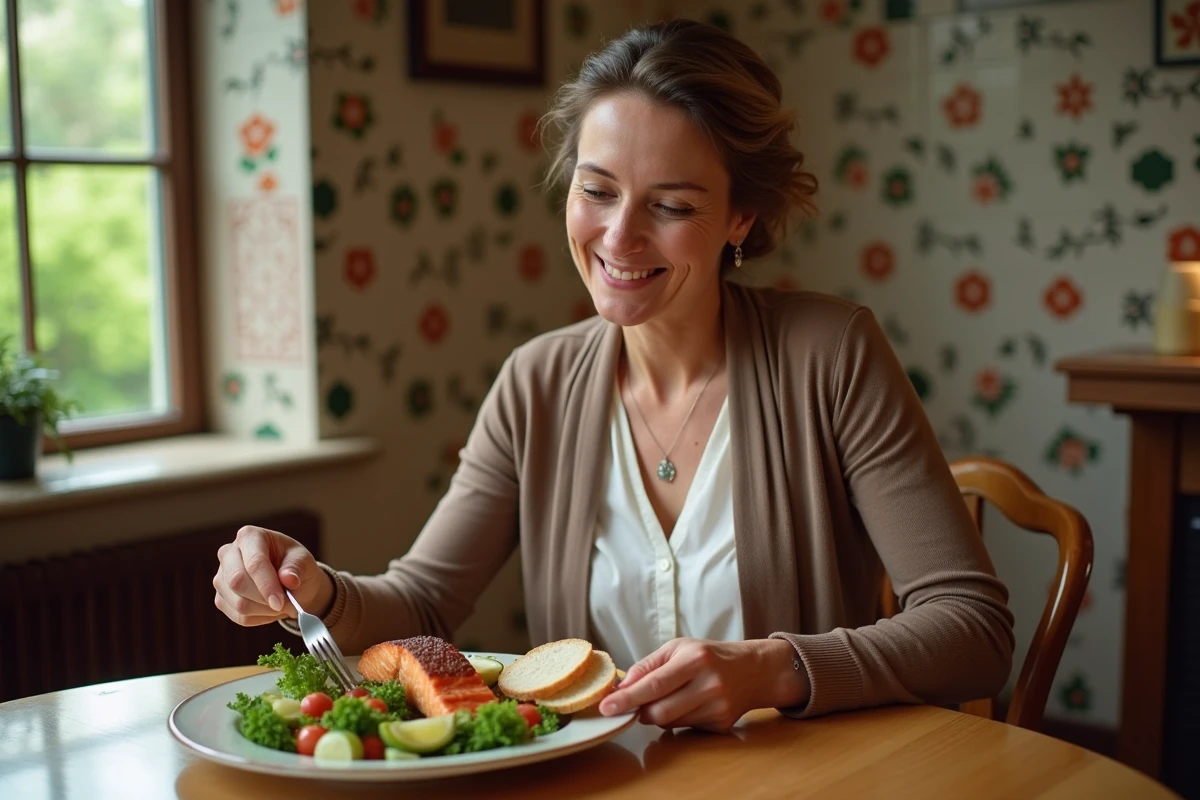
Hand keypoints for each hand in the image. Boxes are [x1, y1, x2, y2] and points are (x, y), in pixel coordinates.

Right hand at [213, 525, 332, 626]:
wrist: (292, 584)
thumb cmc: (296, 566)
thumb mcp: (303, 561)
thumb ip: (296, 568)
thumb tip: (289, 579)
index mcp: (249, 536)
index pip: (254, 562)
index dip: (267, 584)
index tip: (280, 602)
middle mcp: (228, 553)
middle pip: (237, 582)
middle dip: (264, 598)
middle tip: (285, 604)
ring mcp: (221, 577)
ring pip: (239, 603)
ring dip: (265, 610)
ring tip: (281, 603)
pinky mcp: (221, 598)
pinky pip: (239, 616)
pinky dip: (260, 617)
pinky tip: (270, 608)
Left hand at [598, 638, 809, 732]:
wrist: (753, 670)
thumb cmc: (709, 655)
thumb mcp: (678, 648)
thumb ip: (647, 666)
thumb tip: (620, 688)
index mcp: (695, 660)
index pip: (653, 685)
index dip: (627, 699)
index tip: (606, 708)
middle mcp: (709, 684)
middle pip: (659, 712)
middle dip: (640, 710)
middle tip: (636, 703)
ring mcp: (718, 707)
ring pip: (669, 722)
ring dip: (658, 713)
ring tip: (671, 695)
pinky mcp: (722, 724)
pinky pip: (685, 728)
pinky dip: (677, 719)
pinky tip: (689, 703)